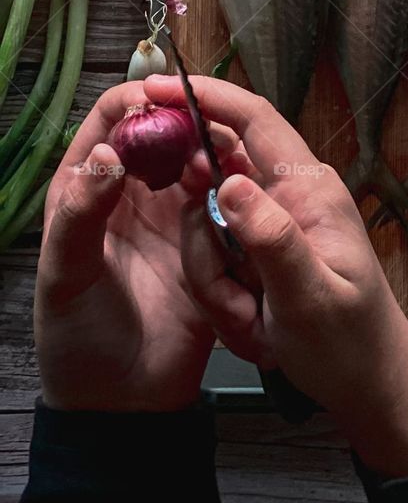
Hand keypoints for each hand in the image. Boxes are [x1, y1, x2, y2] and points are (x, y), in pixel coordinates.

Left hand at [34, 81, 222, 412]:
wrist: (124, 403)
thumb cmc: (77, 341)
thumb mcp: (67, 276)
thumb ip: (81, 215)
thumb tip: (110, 154)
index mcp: (90, 188)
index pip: (113, 120)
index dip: (137, 101)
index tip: (164, 99)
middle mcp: (135, 192)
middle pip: (166, 131)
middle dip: (189, 122)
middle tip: (208, 131)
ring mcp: (175, 214)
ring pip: (201, 159)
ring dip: (216, 153)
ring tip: (227, 162)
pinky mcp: (210, 240)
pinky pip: (226, 200)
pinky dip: (236, 187)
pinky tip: (244, 191)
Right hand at [158, 74, 407, 477]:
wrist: (369, 384)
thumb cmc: (349, 342)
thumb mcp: (307, 296)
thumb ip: (270, 238)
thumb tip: (228, 179)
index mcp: (308, 188)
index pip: (255, 119)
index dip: (207, 96)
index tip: (154, 85)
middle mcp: (289, 195)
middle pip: (214, 183)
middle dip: (206, 243)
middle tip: (232, 289)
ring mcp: (272, 225)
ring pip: (207, 231)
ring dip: (218, 284)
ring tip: (256, 323)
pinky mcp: (259, 254)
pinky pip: (215, 262)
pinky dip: (223, 300)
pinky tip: (255, 329)